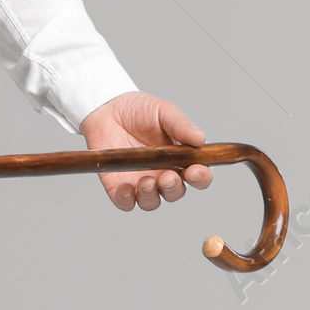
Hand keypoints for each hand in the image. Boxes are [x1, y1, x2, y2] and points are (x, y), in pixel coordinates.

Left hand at [79, 92, 212, 211]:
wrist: (107, 108)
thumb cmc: (139, 110)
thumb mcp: (163, 112)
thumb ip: (181, 125)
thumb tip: (201, 139)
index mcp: (179, 159)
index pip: (197, 176)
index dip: (200, 177)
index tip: (195, 171)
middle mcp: (162, 174)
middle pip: (175, 192)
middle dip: (173, 188)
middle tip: (168, 177)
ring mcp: (140, 182)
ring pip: (151, 202)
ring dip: (151, 196)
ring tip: (147, 181)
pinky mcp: (118, 186)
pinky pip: (124, 202)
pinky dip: (126, 200)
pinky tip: (126, 188)